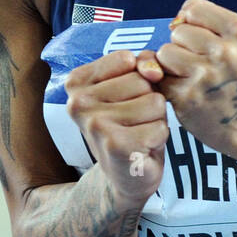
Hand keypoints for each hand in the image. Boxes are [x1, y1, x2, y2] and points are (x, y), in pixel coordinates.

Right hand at [63, 50, 169, 204]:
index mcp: (76, 82)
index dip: (138, 80)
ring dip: (155, 120)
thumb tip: (153, 71)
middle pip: (142, 81)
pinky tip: (142, 148)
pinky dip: (158, 138)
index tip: (124, 101)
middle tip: (133, 123)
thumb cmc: (130, 125)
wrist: (125, 176)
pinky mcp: (116, 146)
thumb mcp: (133, 85)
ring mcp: (94, 125)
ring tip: (138, 134)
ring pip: (154, 102)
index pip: (127, 59)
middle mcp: (78, 102)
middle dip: (148, 101)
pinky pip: (160, 127)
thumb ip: (143, 63)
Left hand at [155, 0, 236, 150]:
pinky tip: (185, 91)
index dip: (190, 22)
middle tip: (202, 64)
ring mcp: (207, 75)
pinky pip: (158, 75)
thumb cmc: (232, 76)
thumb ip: (194, 26)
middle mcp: (228, 52)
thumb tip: (159, 42)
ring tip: (193, 76)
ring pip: (165, 51)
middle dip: (183, 45)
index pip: (193, 7)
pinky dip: (165, 82)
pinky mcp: (187, 97)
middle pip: (178, 30)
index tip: (202, 40)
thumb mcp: (234, 42)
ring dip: (171, 64)